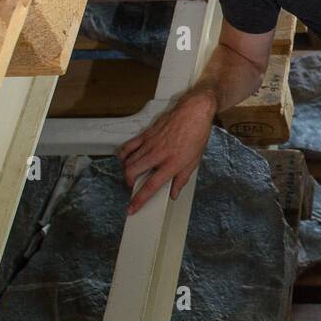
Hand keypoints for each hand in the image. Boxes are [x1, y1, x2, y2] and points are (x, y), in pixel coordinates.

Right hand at [116, 90, 216, 214]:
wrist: (194, 112)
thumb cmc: (197, 135)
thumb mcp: (194, 161)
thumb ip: (181, 179)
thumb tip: (174, 194)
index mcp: (172, 163)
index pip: (151, 186)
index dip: (139, 200)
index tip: (132, 208)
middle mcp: (158, 154)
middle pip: (133, 172)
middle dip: (128, 183)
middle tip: (133, 185)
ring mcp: (150, 143)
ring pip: (128, 161)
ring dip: (126, 171)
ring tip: (132, 174)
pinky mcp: (146, 134)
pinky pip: (128, 146)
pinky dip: (123, 155)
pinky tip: (125, 159)